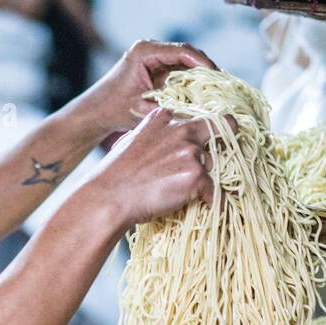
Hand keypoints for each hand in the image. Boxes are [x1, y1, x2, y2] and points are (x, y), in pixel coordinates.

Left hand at [77, 39, 216, 139]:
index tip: (218, 78)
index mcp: (145, 52)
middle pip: (188, 55)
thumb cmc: (114, 110)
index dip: (204, 64)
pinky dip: (191, 82)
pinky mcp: (155, 68)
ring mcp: (153, 58)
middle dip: (206, 70)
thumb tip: (202, 114)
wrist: (95, 112)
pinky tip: (202, 95)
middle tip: (222, 87)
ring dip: (200, 77)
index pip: (183, 52)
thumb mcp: (144, 110)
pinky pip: (179, 72)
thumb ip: (171, 109)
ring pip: (185, 63)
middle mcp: (150, 49)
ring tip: (216, 92)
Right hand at [88, 104, 221, 230]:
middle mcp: (181, 130)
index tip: (214, 139)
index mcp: (164, 118)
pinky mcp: (196, 176)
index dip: (207, 131)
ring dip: (204, 179)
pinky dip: (212, 201)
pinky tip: (205, 207)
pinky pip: (214, 192)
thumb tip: (161, 144)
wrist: (110, 197)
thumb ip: (152, 135)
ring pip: (212, 166)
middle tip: (204, 169)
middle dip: (210, 154)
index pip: (199, 117)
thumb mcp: (131, 141)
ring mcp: (190, 153)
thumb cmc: (115, 174)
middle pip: (213, 139)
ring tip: (184, 192)